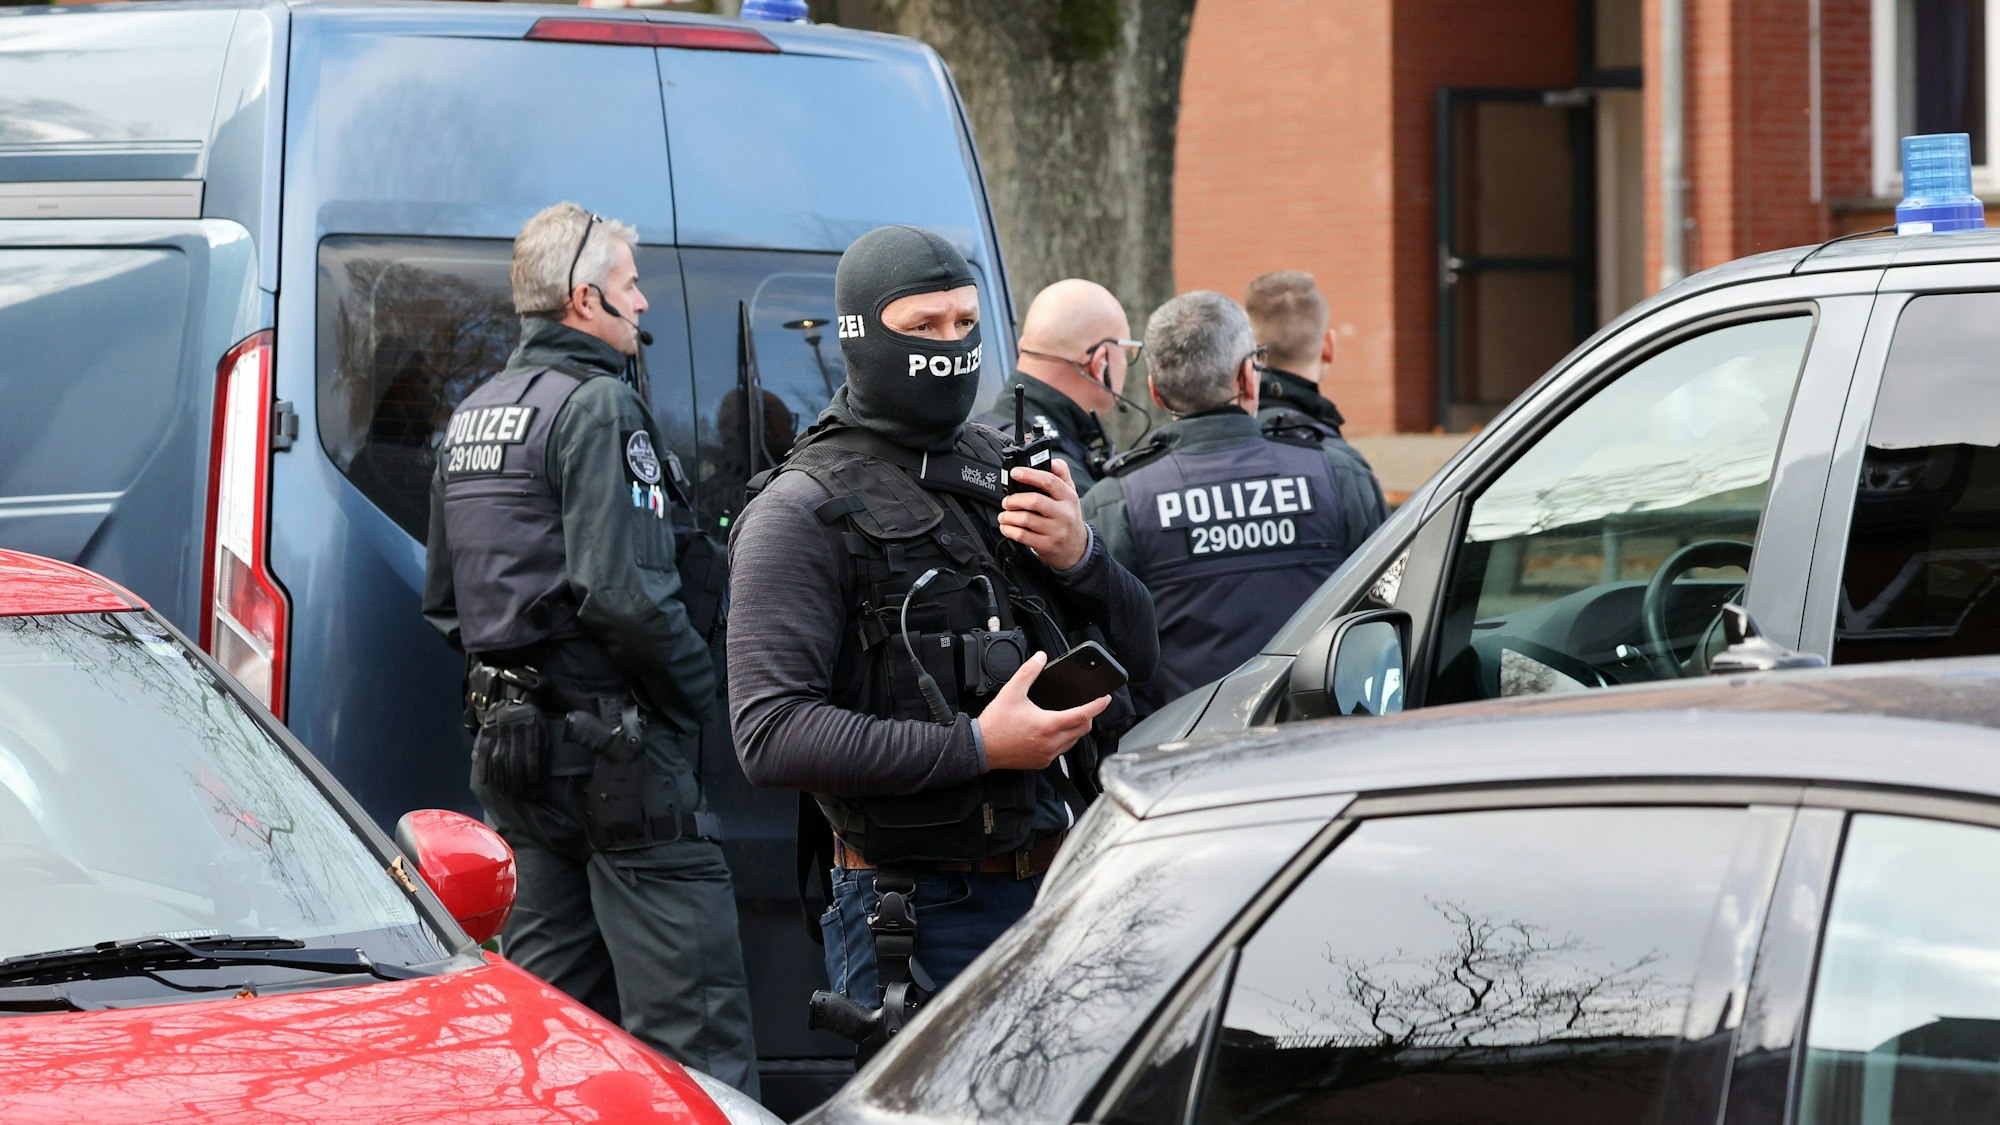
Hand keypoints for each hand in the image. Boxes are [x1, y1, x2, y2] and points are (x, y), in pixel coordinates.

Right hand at [975, 651, 1110, 770]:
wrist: (980, 748)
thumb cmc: (995, 724)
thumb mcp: (1011, 692)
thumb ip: (1028, 672)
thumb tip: (1040, 658)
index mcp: (1048, 725)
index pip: (1082, 714)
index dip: (1097, 705)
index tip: (1105, 698)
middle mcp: (1051, 743)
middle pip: (1083, 729)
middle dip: (1088, 716)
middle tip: (1086, 706)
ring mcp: (1047, 755)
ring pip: (1074, 741)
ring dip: (1076, 729)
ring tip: (1070, 717)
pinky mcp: (1042, 762)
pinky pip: (1062, 751)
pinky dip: (1064, 740)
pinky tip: (1055, 732)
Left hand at [999, 457, 1089, 570]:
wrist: (1077, 548)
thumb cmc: (1069, 518)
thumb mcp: (1070, 495)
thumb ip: (1061, 475)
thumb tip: (1052, 460)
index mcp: (1069, 496)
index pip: (1049, 481)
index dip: (1029, 475)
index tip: (1015, 473)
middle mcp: (1064, 513)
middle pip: (1035, 500)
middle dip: (1014, 499)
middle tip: (1006, 501)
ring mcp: (1056, 530)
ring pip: (1025, 519)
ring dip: (1009, 516)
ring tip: (1004, 515)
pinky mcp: (1047, 545)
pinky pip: (1023, 536)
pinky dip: (1010, 530)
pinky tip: (1006, 527)